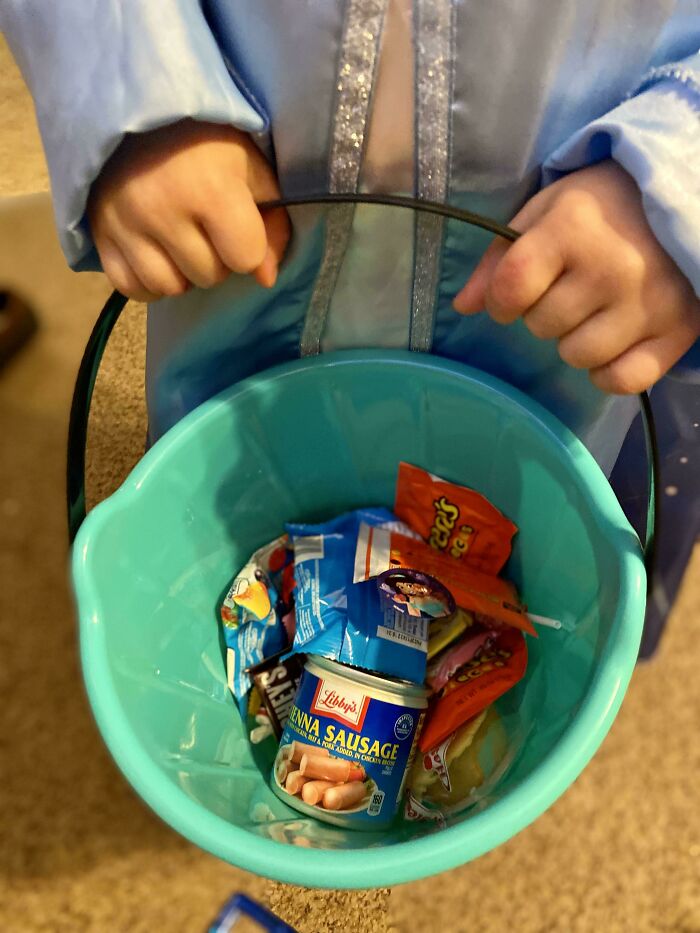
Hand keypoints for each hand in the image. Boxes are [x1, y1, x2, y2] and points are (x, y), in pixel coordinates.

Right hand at [88, 119, 289, 300]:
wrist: (132, 105)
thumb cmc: (201, 135)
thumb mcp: (249, 164)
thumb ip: (270, 220)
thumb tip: (266, 278)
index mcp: (209, 188)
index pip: (245, 258)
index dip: (249, 246)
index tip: (238, 223)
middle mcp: (163, 210)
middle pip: (209, 276)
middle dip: (216, 258)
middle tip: (205, 225)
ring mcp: (125, 224)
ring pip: (170, 287)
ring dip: (182, 273)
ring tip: (179, 239)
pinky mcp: (99, 232)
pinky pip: (131, 287)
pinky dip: (147, 281)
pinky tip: (154, 255)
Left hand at [453, 161, 699, 393]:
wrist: (682, 199)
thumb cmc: (601, 209)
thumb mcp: (544, 213)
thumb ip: (500, 258)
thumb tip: (463, 307)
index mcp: (573, 228)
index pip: (511, 288)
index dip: (501, 301)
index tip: (512, 297)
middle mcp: (613, 267)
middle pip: (541, 326)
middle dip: (544, 312)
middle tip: (571, 287)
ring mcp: (650, 302)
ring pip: (578, 357)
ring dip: (575, 341)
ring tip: (595, 310)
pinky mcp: (679, 330)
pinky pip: (622, 379)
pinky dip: (610, 371)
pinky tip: (615, 343)